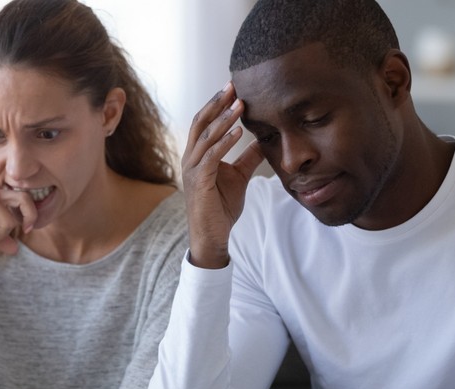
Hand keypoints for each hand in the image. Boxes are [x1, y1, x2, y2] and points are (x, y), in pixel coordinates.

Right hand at [182, 82, 262, 268]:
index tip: (233, 87)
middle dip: (216, 103)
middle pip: (200, 123)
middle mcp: (190, 159)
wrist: (212, 236)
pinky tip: (238, 132)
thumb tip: (264, 140)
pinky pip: (211, 158)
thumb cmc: (221, 207)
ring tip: (240, 104)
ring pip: (205, 137)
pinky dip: (224, 143)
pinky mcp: (199, 183)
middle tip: (233, 85)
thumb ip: (247, 157)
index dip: (217, 104)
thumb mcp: (239, 177)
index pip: (204, 123)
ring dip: (223, 120)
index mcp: (197, 155)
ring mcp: (192, 170)